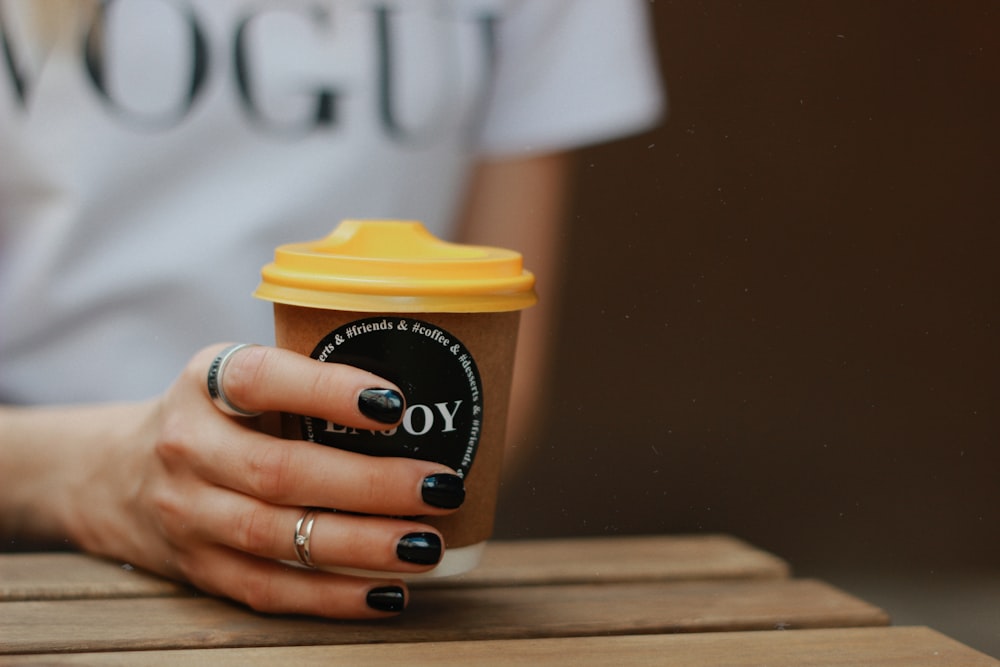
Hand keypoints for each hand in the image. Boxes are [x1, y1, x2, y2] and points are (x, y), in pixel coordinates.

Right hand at [68, 344, 464, 617]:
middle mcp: (188, 447)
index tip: (395, 404)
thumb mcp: (239, 375)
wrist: (116, 475)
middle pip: (280, 472)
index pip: (262, 380)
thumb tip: (428, 398)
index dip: (328, 391)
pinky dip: (332, 597)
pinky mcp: (199, 569)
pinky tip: (389, 592)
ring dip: (361, 546)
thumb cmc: (215, 416)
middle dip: (370, 484)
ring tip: (427, 545)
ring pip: (277, 537)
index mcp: (206, 382)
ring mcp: (187, 515)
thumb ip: (308, 379)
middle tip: (441, 486)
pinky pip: (268, 590)